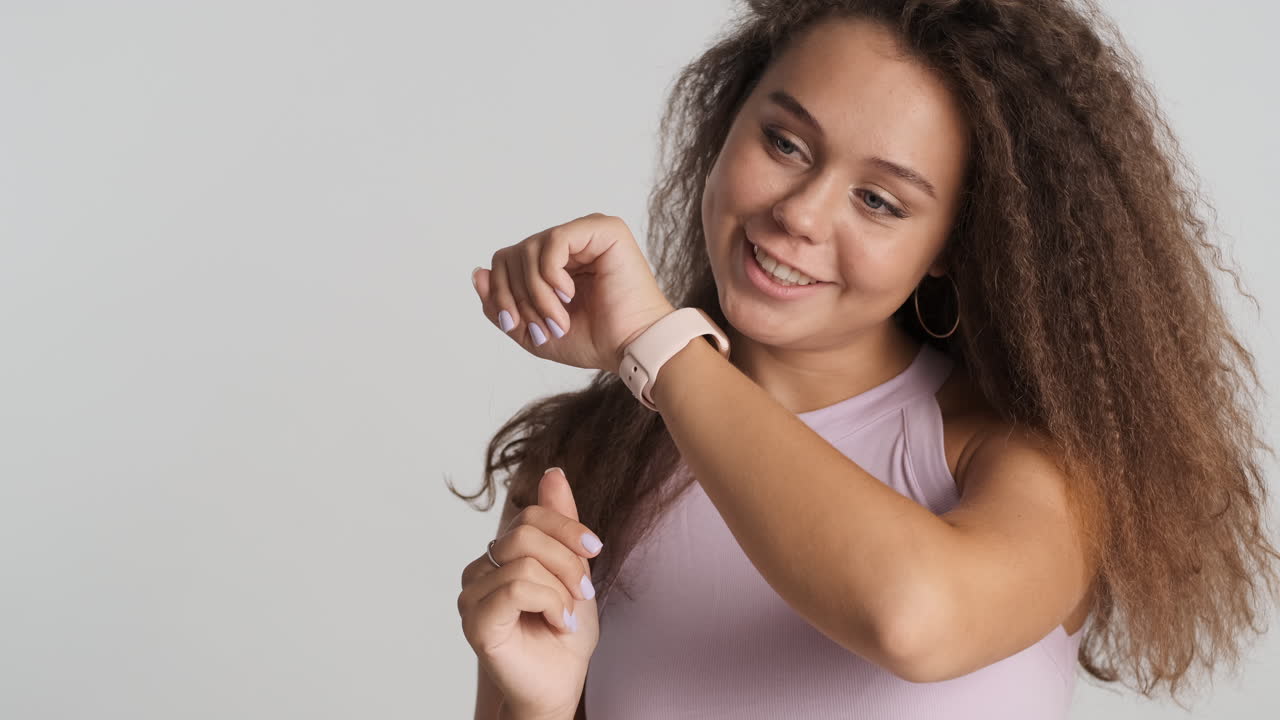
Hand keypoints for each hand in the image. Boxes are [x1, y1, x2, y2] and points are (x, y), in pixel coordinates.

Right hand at [458, 468, 601, 719]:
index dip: (567, 527)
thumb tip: (553, 471)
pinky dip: (549, 603)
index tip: (595, 549)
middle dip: (568, 562)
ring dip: (560, 590)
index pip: (529, 514)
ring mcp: (472, 595)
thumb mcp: (573, 568)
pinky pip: (517, 587)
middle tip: (583, 595)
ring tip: (567, 616)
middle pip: (525, 533)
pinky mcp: (475, 620)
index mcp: (499, 554)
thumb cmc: (564, 632)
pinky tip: (556, 623)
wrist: (561, 683)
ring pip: (523, 561)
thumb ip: (560, 522)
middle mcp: (479, 569)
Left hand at [471, 212, 675, 373]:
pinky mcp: (603, 230)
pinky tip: (569, 295)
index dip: (500, 293)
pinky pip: (554, 240)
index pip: (505, 261)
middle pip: (512, 254)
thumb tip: (477, 273)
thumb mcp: (531, 329)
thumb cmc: (593, 340)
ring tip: (558, 318)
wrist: (630, 349)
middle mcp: (568, 243)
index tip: (515, 324)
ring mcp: (586, 233)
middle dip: (518, 296)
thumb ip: (501, 305)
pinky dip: (551, 275)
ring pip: (529, 248)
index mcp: (553, 262)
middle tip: (541, 326)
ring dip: (536, 292)